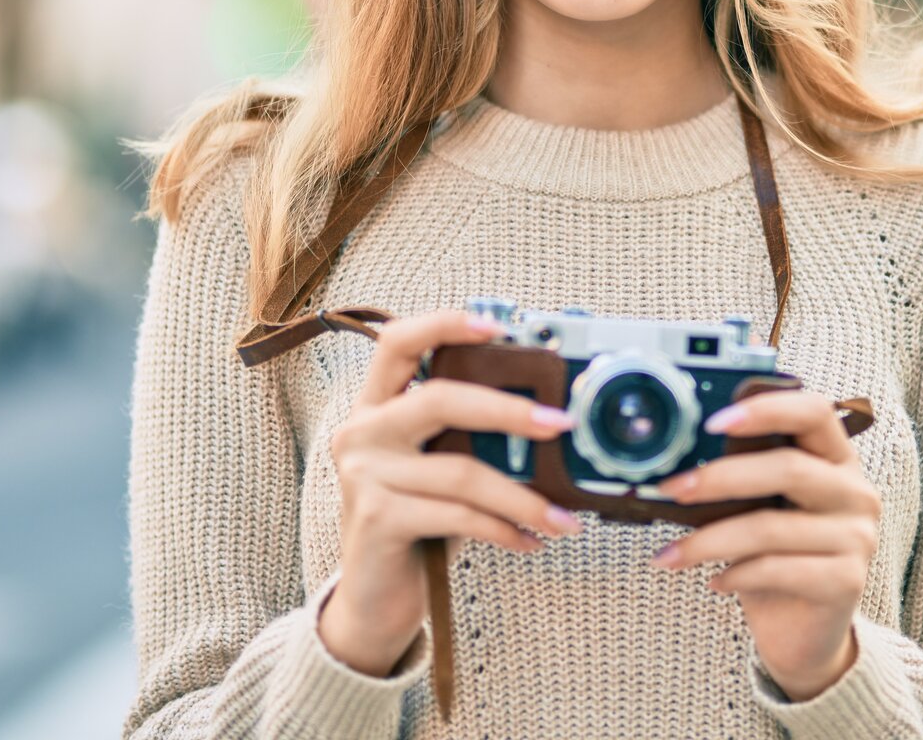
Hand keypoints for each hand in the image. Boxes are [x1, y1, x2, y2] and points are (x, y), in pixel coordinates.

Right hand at [317, 308, 584, 676]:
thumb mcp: (436, 469)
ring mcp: (364, 475)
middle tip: (561, 424)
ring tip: (562, 517)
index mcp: (375, 407)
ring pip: (461, 471)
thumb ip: (467, 439)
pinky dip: (504, 529)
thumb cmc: (417, 524)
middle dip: (509, 410)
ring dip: (522, 496)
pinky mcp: (377, 518)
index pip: (398, 343)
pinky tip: (530, 540)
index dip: (444, 325)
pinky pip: (458, 516)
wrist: (375, 598)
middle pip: (440, 399)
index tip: (496, 326)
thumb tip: (548, 420)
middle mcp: (361, 432)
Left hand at [647, 389, 878, 700]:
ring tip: (672, 553)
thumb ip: (743, 477)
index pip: (815, 411)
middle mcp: (856, 492)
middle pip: (788, 468)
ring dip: (710, 539)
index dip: (767, 408)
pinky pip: (778, 569)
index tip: (713, 421)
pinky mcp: (846, 581)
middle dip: (720, 477)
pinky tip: (714, 580)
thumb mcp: (760, 508)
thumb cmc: (775, 557)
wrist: (805, 632)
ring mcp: (857, 538)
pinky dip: (736, 574)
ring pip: (771, 526)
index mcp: (836, 459)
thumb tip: (681, 458)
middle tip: (673, 488)